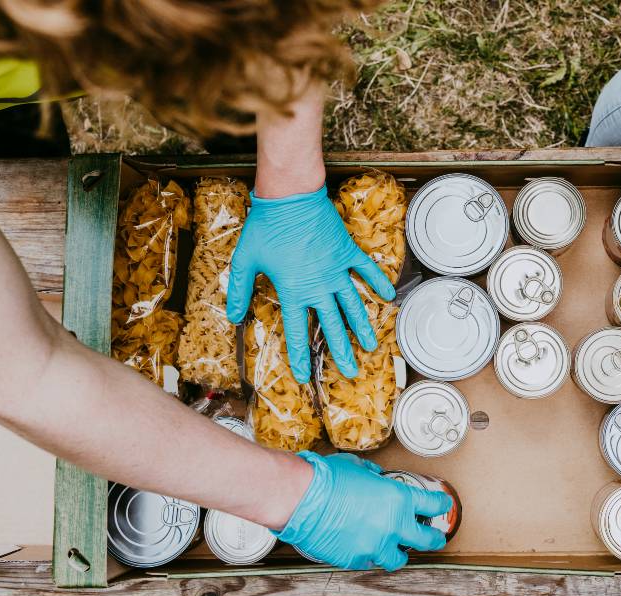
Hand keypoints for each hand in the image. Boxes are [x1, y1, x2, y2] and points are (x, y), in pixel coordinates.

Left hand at [225, 186, 395, 382]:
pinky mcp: (347, 251)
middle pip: (333, 325)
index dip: (300, 356)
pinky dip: (378, 283)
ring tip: (371, 346)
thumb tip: (232, 316)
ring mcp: (337, 269)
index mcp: (293, 290)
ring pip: (353, 304)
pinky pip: (366, 270)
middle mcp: (319, 285)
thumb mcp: (245, 259)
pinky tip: (388, 296)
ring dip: (363, 327)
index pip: (298, 331)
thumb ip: (239, 290)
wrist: (291, 196)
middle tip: (350, 372)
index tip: (304, 375)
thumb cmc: (266, 226)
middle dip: (341, 352)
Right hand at [276, 452, 452, 570]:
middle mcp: (393, 526)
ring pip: (398, 560)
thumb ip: (373, 475)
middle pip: (427, 540)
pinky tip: (359, 547)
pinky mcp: (355, 559)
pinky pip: (367, 561)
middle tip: (435, 538)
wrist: (301, 499)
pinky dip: (366, 555)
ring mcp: (375, 546)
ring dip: (397, 553)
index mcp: (399, 499)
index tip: (443, 505)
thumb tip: (375, 476)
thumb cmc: (327, 478)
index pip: (433, 504)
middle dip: (434, 539)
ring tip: (393, 549)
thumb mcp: (358, 468)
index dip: (441, 505)